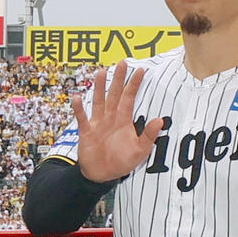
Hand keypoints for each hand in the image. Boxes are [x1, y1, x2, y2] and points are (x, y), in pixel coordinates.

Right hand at [72, 60, 165, 182]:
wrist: (102, 173)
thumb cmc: (121, 161)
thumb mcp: (140, 150)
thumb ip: (149, 135)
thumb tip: (161, 121)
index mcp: (124, 120)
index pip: (130, 98)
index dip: (134, 85)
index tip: (141, 70)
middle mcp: (110, 117)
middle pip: (115, 94)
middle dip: (118, 79)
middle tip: (122, 62)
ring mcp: (97, 122)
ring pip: (99, 101)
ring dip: (100, 88)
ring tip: (101, 73)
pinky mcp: (86, 130)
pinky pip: (82, 117)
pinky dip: (79, 108)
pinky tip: (77, 97)